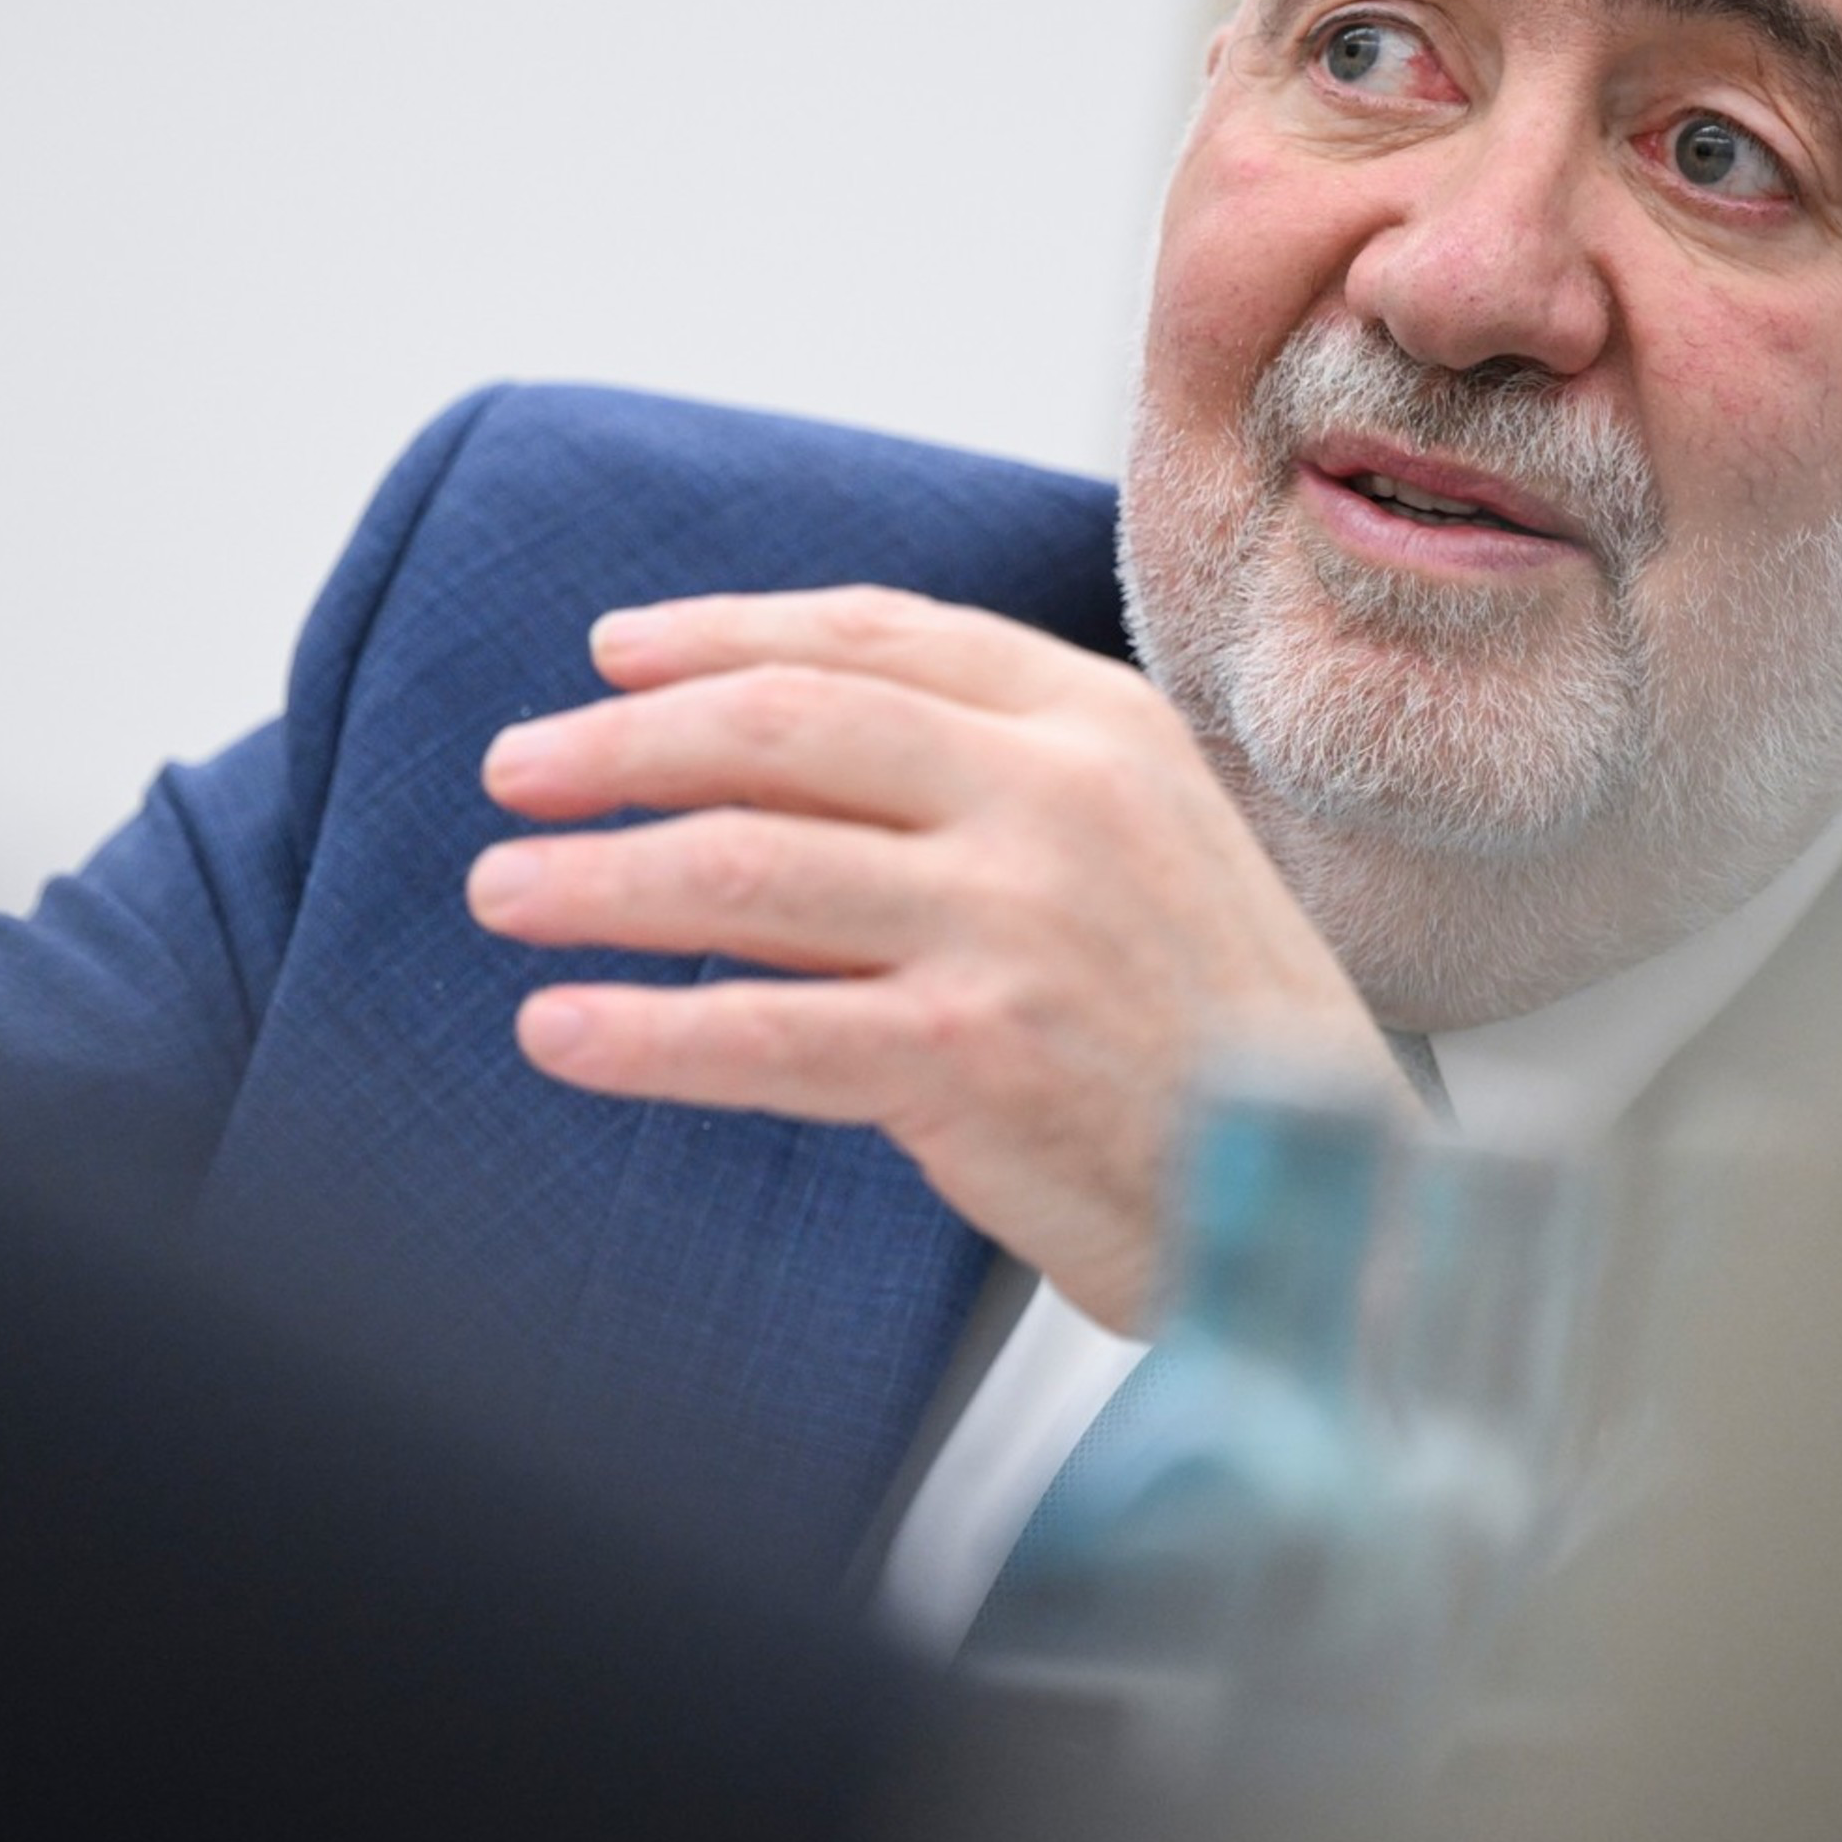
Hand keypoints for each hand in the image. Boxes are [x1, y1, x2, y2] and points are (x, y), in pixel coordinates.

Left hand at [463, 587, 1402, 1333]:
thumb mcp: (1131, 852)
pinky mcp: (972, 1058)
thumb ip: (972, 793)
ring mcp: (1015, 924)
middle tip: (516, 769)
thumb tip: (748, 772)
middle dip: (622, 744)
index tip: (611, 656)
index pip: (872, 635)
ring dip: (594, 879)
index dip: (721, 634)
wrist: (1338, 1207)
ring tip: (502, 893)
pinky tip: (559, 1030)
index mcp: (1095, 726)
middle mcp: (1056, 799)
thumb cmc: (1214, 1036)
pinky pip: (757, 1032)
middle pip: (780, 728)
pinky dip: (639, 1032)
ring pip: (742, 869)